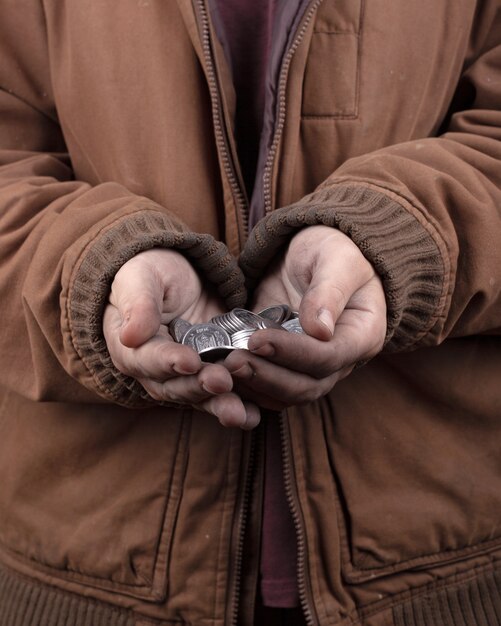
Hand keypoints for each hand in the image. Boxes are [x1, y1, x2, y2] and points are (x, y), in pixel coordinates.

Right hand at [103, 248, 259, 428]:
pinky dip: (240, 406)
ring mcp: (186, 377)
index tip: (189, 361)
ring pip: (201, 397)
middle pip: (176, 387)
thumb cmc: (152, 272)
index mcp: (132, 348)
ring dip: (219, 406)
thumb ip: (139, 304)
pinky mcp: (212, 374)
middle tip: (222, 382)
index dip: (168, 362)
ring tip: (240, 413)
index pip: (147, 359)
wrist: (179, 277)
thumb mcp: (142, 277)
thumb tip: (131, 335)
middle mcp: (156, 371)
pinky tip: (255, 415)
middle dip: (199, 387)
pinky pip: (223, 395)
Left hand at [225, 226, 386, 409]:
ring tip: (224, 368)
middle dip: (268, 377)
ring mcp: (313, 366)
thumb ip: (329, 291)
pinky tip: (223, 373)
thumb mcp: (336, 258)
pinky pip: (270, 388)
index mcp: (362, 334)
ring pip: (287, 394)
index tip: (258, 340)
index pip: (329, 358)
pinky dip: (248, 386)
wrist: (316, 254)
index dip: (293, 353)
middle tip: (233, 362)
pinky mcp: (287, 365)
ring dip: (255, 386)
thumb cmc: (335, 250)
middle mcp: (341, 359)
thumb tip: (320, 331)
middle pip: (308, 386)